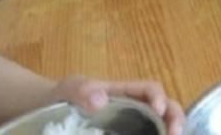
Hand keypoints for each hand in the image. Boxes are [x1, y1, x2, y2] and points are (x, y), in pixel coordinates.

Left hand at [49, 75, 183, 134]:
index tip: (159, 111)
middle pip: (165, 109)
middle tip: (176, 134)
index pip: (151, 90)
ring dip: (169, 131)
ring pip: (158, 126)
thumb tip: (101, 102)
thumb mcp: (69, 89)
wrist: (44, 114)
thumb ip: (82, 90)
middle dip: (175, 118)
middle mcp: (134, 108)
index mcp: (126, 92)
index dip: (159, 98)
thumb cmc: (61, 97)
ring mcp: (131, 126)